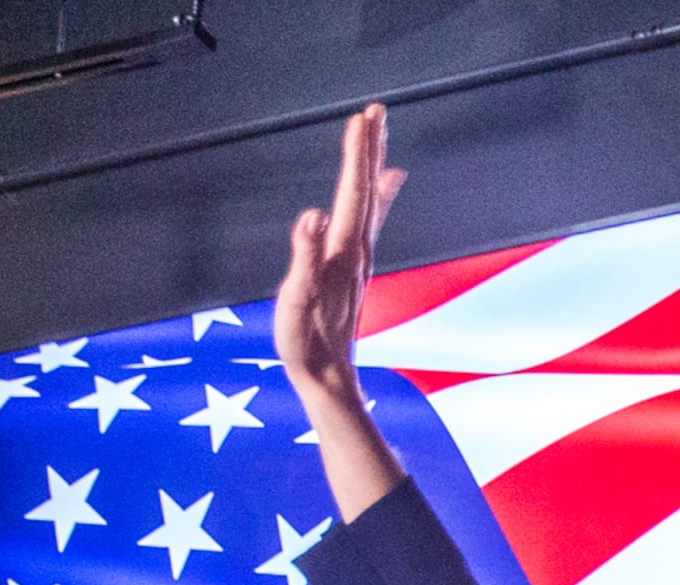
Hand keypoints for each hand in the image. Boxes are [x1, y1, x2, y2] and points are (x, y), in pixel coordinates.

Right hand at [275, 106, 400, 404]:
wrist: (328, 378)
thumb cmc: (307, 342)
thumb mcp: (297, 300)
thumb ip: (305, 258)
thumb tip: (313, 217)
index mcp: (344, 251)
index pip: (352, 192)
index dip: (357, 154)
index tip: (363, 117)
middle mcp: (356, 250)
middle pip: (365, 190)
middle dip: (368, 149)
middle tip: (375, 111)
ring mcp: (356, 260)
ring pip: (368, 203)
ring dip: (370, 167)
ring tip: (378, 138)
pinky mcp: (350, 269)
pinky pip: (366, 222)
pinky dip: (375, 197)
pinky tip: (382, 187)